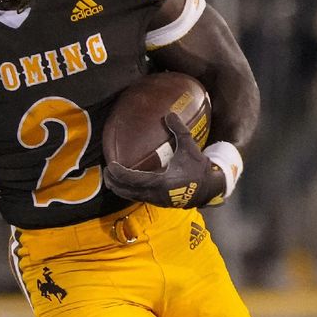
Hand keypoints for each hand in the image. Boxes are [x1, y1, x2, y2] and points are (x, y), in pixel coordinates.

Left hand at [103, 113, 225, 208]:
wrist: (210, 188)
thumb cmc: (198, 167)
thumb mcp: (189, 147)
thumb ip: (179, 130)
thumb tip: (169, 114)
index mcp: (162, 182)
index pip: (133, 180)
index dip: (120, 174)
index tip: (110, 164)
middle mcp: (156, 194)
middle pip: (127, 191)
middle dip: (114, 182)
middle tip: (106, 171)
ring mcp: (157, 200)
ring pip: (131, 196)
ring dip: (120, 188)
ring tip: (111, 177)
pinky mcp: (158, 202)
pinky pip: (138, 197)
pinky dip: (128, 191)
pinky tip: (125, 183)